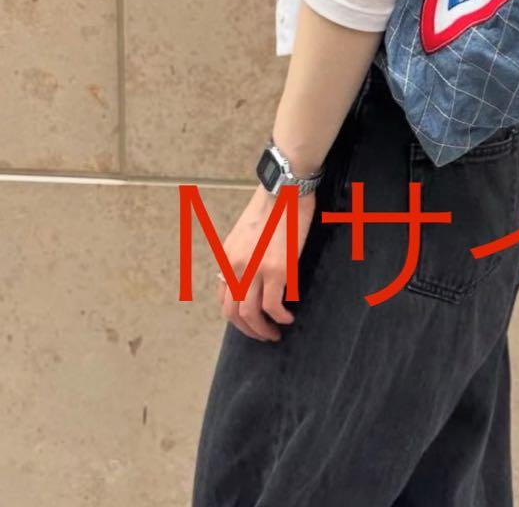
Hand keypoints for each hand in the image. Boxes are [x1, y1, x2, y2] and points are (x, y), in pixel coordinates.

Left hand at [215, 183, 316, 341]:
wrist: (284, 188)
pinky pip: (274, 306)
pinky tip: (288, 317)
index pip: (223, 298)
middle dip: (248, 330)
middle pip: (233, 313)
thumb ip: (242, 255)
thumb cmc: (270, 204)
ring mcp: (255, 270)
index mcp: (227, 257)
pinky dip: (280, 317)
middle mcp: (235, 267)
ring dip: (263, 330)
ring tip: (275, 333)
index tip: (250, 321)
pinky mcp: (278, 270)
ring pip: (251, 315)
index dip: (235, 316)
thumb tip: (250, 274)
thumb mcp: (245, 232)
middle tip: (262, 335)